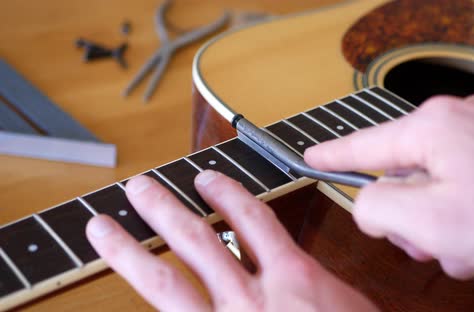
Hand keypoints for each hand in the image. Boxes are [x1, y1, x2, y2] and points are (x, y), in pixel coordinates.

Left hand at [86, 171, 377, 310]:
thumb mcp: (345, 304)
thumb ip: (312, 283)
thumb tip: (294, 273)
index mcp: (294, 277)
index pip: (251, 218)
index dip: (225, 192)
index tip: (207, 179)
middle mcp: (253, 299)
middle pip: (198, 240)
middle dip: (164, 210)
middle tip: (140, 190)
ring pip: (168, 284)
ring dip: (132, 252)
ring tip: (105, 229)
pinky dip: (151, 301)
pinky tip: (128, 292)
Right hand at [305, 94, 473, 278]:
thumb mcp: (435, 222)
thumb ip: (379, 209)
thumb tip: (370, 204)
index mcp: (430, 129)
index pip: (363, 144)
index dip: (331, 156)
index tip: (311, 157)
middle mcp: (457, 119)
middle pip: (406, 174)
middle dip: (415, 218)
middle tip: (436, 245)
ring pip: (441, 182)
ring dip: (449, 221)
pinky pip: (472, 179)